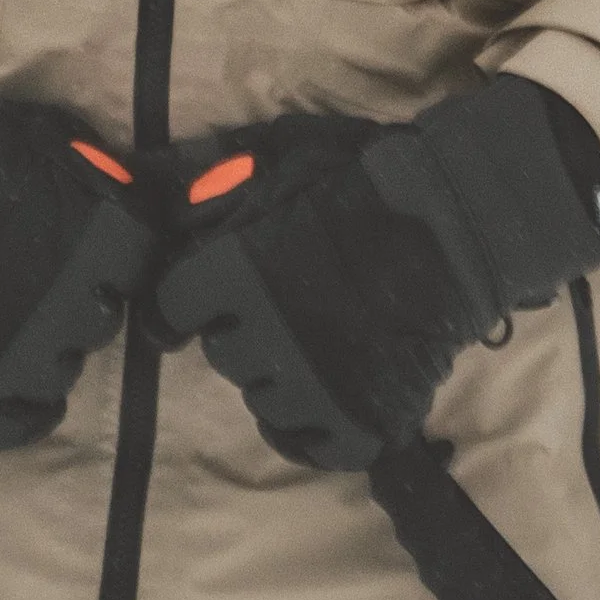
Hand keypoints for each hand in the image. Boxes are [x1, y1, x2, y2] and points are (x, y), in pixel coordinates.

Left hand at [150, 79, 599, 470]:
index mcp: (241, 274)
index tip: (207, 293)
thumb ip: (208, 177)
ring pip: (262, 400)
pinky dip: (311, 423)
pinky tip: (326, 386)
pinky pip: (309, 446)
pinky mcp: (364, 423)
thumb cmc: (363, 178)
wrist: (459, 220)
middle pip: (222, 354)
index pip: (173, 310)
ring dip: (276, 373)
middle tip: (283, 296)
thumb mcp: (280, 153)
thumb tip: (140, 184)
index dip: (186, 298)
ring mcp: (319, 389)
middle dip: (240, 327)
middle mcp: (271, 340)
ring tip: (315, 334)